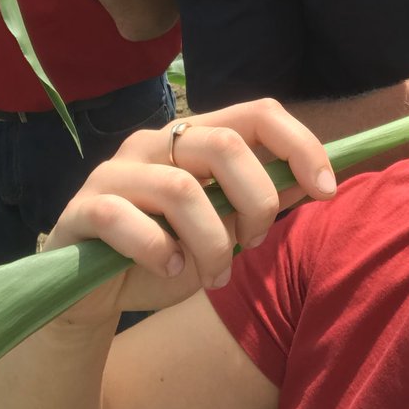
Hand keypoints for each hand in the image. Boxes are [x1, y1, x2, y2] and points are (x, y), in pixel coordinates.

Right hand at [44, 99, 336, 322]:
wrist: (90, 295)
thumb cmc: (164, 256)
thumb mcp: (222, 232)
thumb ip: (257, 204)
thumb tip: (312, 182)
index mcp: (194, 138)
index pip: (258, 113)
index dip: (300, 146)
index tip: (326, 190)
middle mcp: (156, 143)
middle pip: (226, 145)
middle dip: (256, 202)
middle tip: (253, 243)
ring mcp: (116, 171)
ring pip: (182, 190)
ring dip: (212, 244)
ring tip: (213, 276)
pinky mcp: (83, 208)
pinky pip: (126, 220)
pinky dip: (158, 253)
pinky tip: (167, 271)